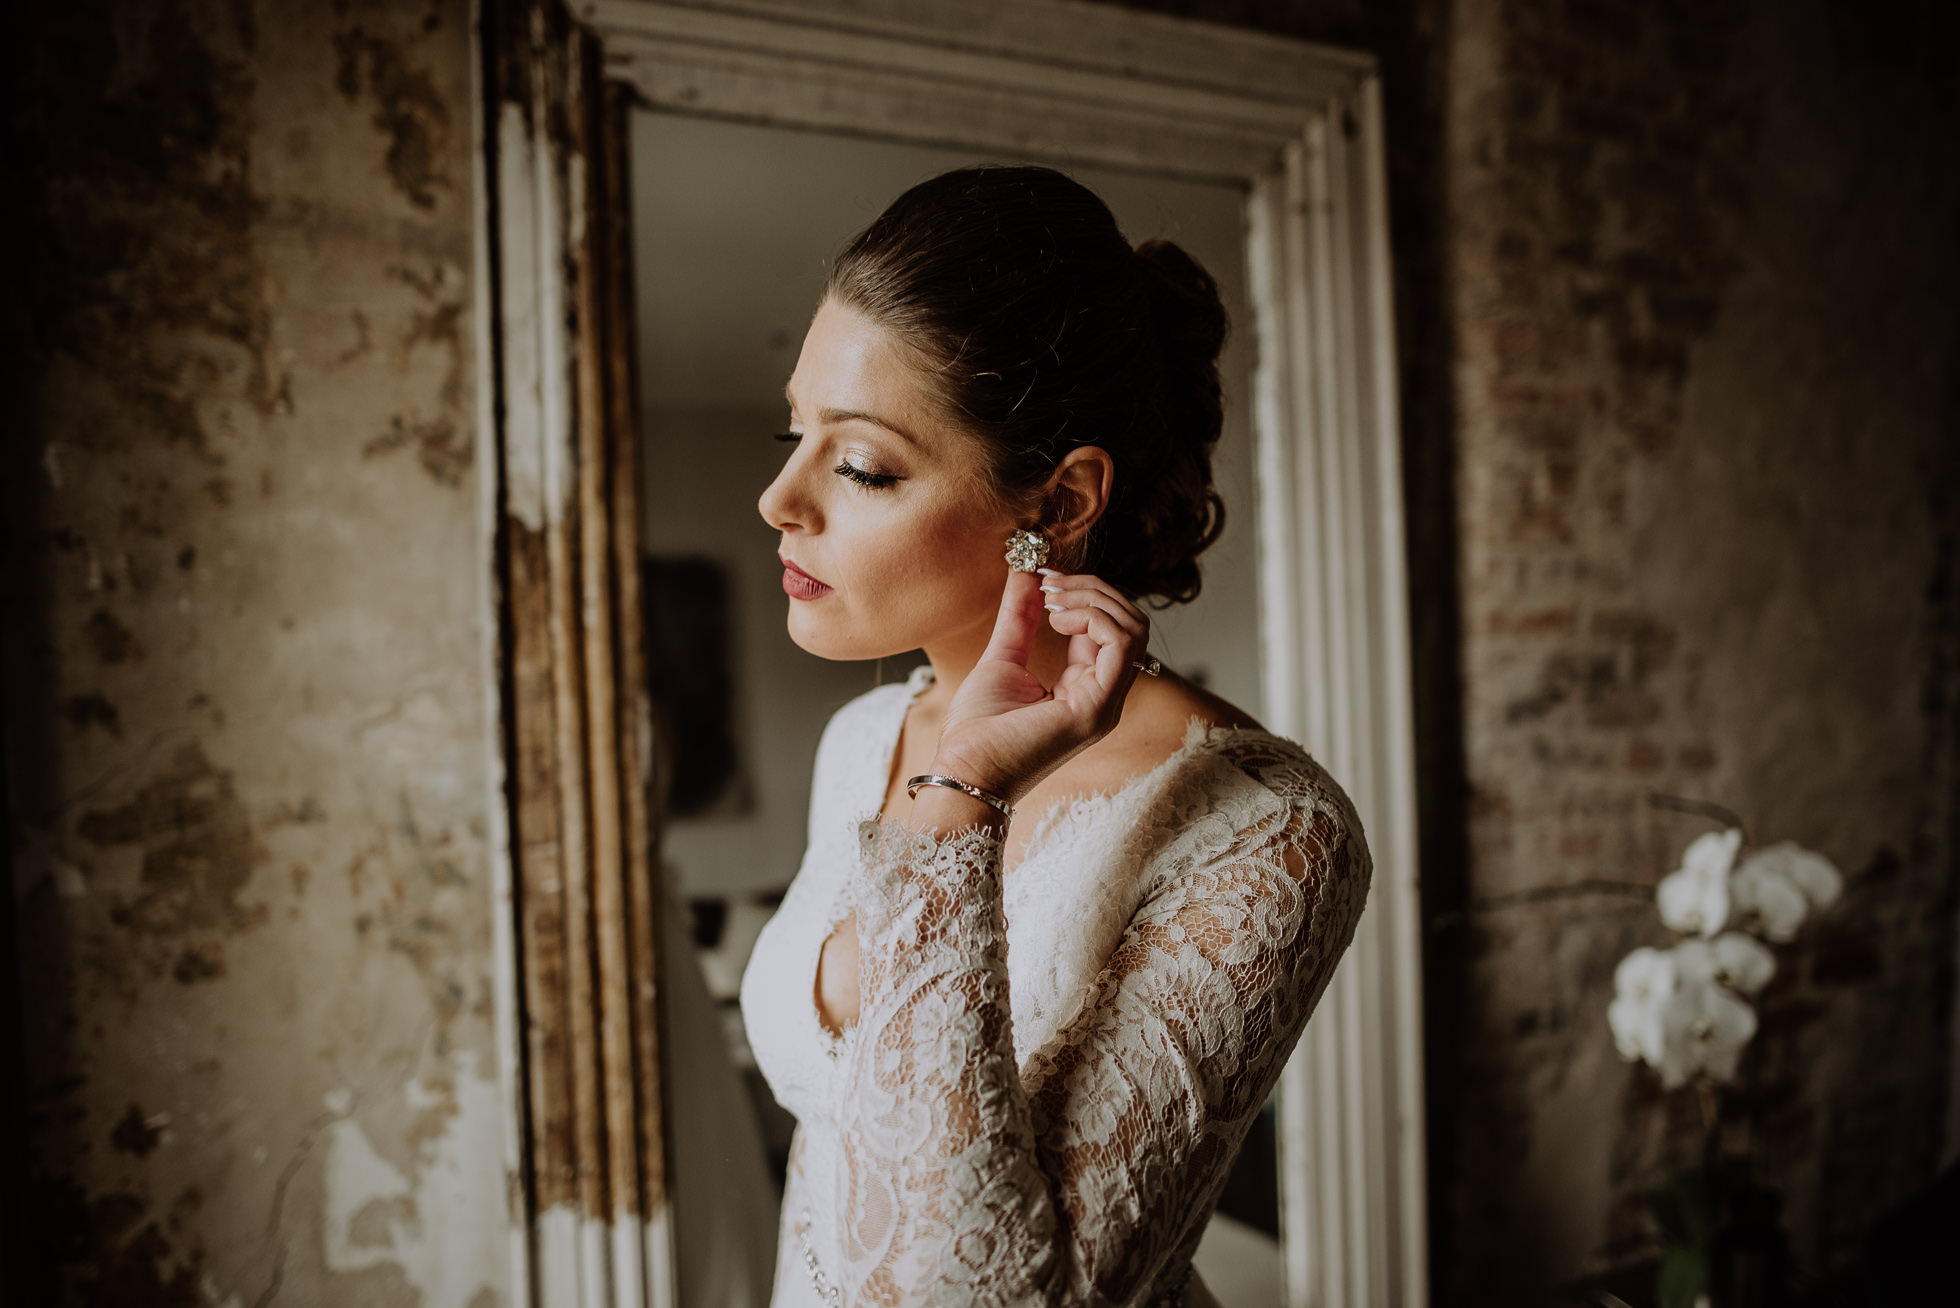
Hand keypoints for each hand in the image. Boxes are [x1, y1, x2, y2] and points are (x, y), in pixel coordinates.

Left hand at [929, 567, 1153, 805]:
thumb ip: (1019, 616)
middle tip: (1049, 583)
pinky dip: (1094, 617)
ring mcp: (1105, 704)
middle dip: (1092, 589)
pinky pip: (1122, 645)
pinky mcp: (1097, 708)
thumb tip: (1028, 571)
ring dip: (1094, 599)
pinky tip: (1057, 618)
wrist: (965, 770)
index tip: (1044, 576)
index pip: (1109, 627)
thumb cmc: (978, 730)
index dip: (1083, 592)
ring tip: (1052, 599)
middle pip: (1129, 623)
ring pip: (1133, 629)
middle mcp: (1103, 695)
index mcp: (1085, 686)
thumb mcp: (1002, 657)